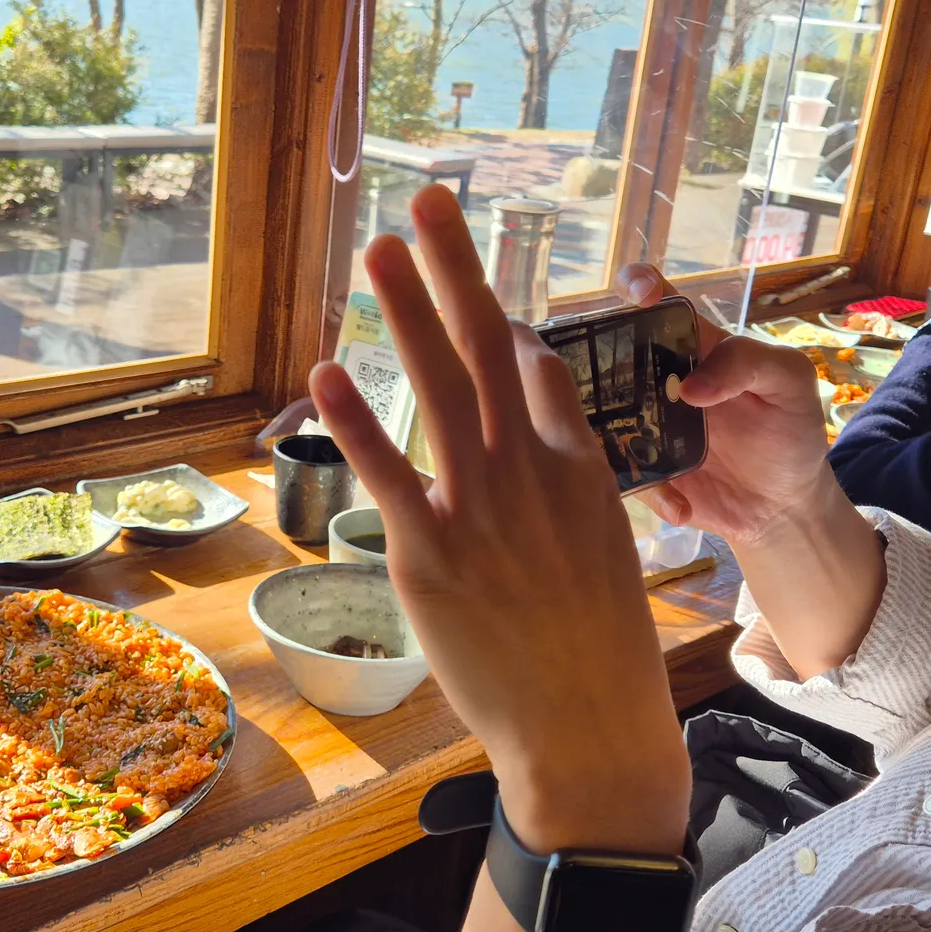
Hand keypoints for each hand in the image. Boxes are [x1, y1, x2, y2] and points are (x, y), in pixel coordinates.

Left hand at [308, 186, 688, 855]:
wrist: (588, 728)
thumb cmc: (595, 649)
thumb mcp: (603, 545)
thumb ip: (569, 474)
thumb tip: (540, 420)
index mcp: (579, 466)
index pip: (536, 367)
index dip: (499, 314)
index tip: (467, 270)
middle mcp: (531, 469)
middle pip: (491, 345)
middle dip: (457, 268)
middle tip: (428, 203)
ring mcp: (478, 507)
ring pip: (439, 385)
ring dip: (407, 310)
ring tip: (376, 251)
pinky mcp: (427, 553)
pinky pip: (385, 471)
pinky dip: (355, 419)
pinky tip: (327, 372)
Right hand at [613, 263, 838, 546]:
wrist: (785, 508)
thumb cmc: (791, 433)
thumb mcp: (790, 384)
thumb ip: (750, 363)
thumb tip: (691, 387)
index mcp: (694, 348)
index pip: (657, 303)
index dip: (640, 286)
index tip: (637, 294)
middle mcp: (658, 380)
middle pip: (608, 353)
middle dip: (593, 359)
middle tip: (605, 387)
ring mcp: (645, 425)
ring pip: (599, 414)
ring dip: (605, 433)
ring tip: (646, 459)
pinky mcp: (642, 470)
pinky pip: (622, 472)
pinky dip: (649, 491)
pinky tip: (681, 506)